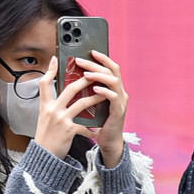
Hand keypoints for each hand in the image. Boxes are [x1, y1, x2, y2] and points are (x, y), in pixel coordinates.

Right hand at [32, 66, 109, 159]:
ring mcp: (61, 120)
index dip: (49, 70)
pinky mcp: (69, 130)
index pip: (44, 83)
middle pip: (69, 89)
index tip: (55, 59)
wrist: (44, 156)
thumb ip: (52, 106)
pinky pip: (84, 126)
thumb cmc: (46, 136)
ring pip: (81, 104)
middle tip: (94, 74)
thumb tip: (61, 96)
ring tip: (103, 96)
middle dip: (84, 80)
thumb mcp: (44, 118)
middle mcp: (52, 110)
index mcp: (45, 106)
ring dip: (95, 99)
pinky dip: (91, 128)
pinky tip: (96, 130)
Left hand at [72, 52, 128, 166]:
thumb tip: (73, 78)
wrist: (107, 141)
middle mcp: (120, 92)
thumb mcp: (93, 103)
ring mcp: (121, 102)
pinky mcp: (119, 112)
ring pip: (114, 81)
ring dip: (99, 76)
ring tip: (85, 74)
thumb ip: (88, 90)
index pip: (111, 68)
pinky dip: (104, 91)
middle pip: (112, 71)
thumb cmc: (99, 122)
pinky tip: (95, 89)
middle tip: (80, 61)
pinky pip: (113, 98)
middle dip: (96, 64)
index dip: (102, 58)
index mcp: (114, 88)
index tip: (91, 51)